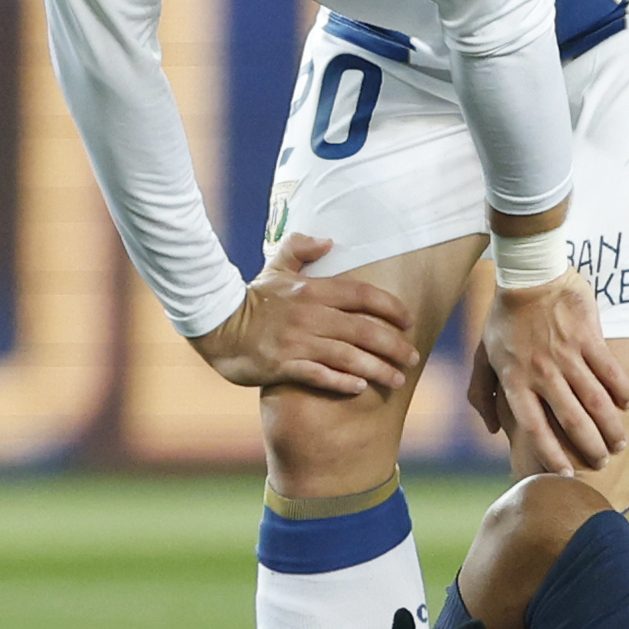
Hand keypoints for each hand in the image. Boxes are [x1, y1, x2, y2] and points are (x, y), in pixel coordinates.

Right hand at [188, 231, 418, 394]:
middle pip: (364, 330)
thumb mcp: (275, 267)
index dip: (391, 307)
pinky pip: (320, 375)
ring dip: (377, 368)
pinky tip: (360, 388)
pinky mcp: (283, 365)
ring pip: (348, 356)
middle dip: (393, 345)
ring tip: (397, 379)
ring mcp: (297, 342)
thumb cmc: (251, 298)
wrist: (217, 325)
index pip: (362, 295)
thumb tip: (329, 241)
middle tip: (412, 357)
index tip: (409, 321)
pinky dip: (342, 383)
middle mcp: (310, 315)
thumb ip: (300, 249)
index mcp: (312, 290)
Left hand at [474, 270, 628, 475]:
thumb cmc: (503, 318)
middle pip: (570, 419)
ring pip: (594, 399)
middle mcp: (542, 372)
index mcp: (514, 379)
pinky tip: (627, 402)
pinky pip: (608, 369)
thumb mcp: (482, 355)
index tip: (564, 475)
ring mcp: (566, 354)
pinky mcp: (587, 337)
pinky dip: (620, 389)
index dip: (550, 453)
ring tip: (618, 441)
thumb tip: (492, 429)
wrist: (528, 274)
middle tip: (602, 461)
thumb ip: (480, 393)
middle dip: (589, 446)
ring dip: (609, 425)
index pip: (534, 427)